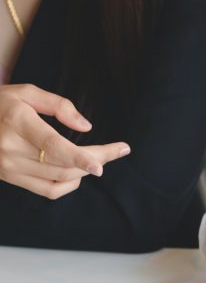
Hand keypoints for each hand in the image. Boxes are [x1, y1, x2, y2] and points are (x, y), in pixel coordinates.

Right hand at [0, 84, 129, 198]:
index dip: (79, 158)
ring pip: (60, 178)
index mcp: (17, 122)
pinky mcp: (11, 178)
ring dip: (85, 170)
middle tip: (117, 150)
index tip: (101, 165)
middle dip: (96, 159)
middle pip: (64, 164)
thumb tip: (86, 127)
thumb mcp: (26, 92)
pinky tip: (77, 171)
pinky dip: (70, 183)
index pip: (52, 146)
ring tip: (98, 157)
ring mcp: (9, 167)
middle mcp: (11, 148)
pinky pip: (50, 190)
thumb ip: (58, 105)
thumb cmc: (1, 103)